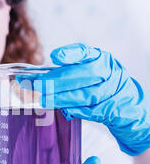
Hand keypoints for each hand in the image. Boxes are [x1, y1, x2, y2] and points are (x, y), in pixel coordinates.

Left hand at [16, 43, 149, 155]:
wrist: (127, 104)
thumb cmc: (101, 85)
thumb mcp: (90, 71)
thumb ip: (68, 71)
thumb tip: (36, 78)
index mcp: (102, 59)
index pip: (85, 52)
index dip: (70, 54)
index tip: (54, 56)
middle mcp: (109, 72)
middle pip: (84, 74)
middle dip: (58, 80)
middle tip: (39, 85)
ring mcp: (112, 91)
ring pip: (85, 94)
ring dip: (62, 98)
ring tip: (44, 100)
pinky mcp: (111, 109)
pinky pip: (90, 110)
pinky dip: (74, 110)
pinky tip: (63, 110)